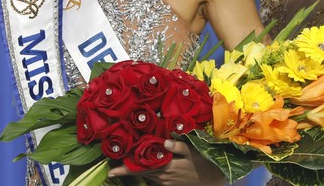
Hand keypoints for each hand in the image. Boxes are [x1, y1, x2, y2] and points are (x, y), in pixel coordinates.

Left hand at [107, 139, 225, 184]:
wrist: (212, 179)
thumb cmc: (203, 162)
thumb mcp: (192, 151)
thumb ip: (178, 146)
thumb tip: (164, 141)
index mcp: (166, 166)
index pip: (142, 167)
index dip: (126, 169)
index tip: (111, 171)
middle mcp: (162, 177)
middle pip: (140, 173)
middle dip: (126, 171)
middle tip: (112, 170)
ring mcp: (165, 182)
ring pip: (146, 175)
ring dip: (136, 171)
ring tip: (123, 167)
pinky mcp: (169, 184)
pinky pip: (154, 178)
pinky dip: (147, 173)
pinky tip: (143, 168)